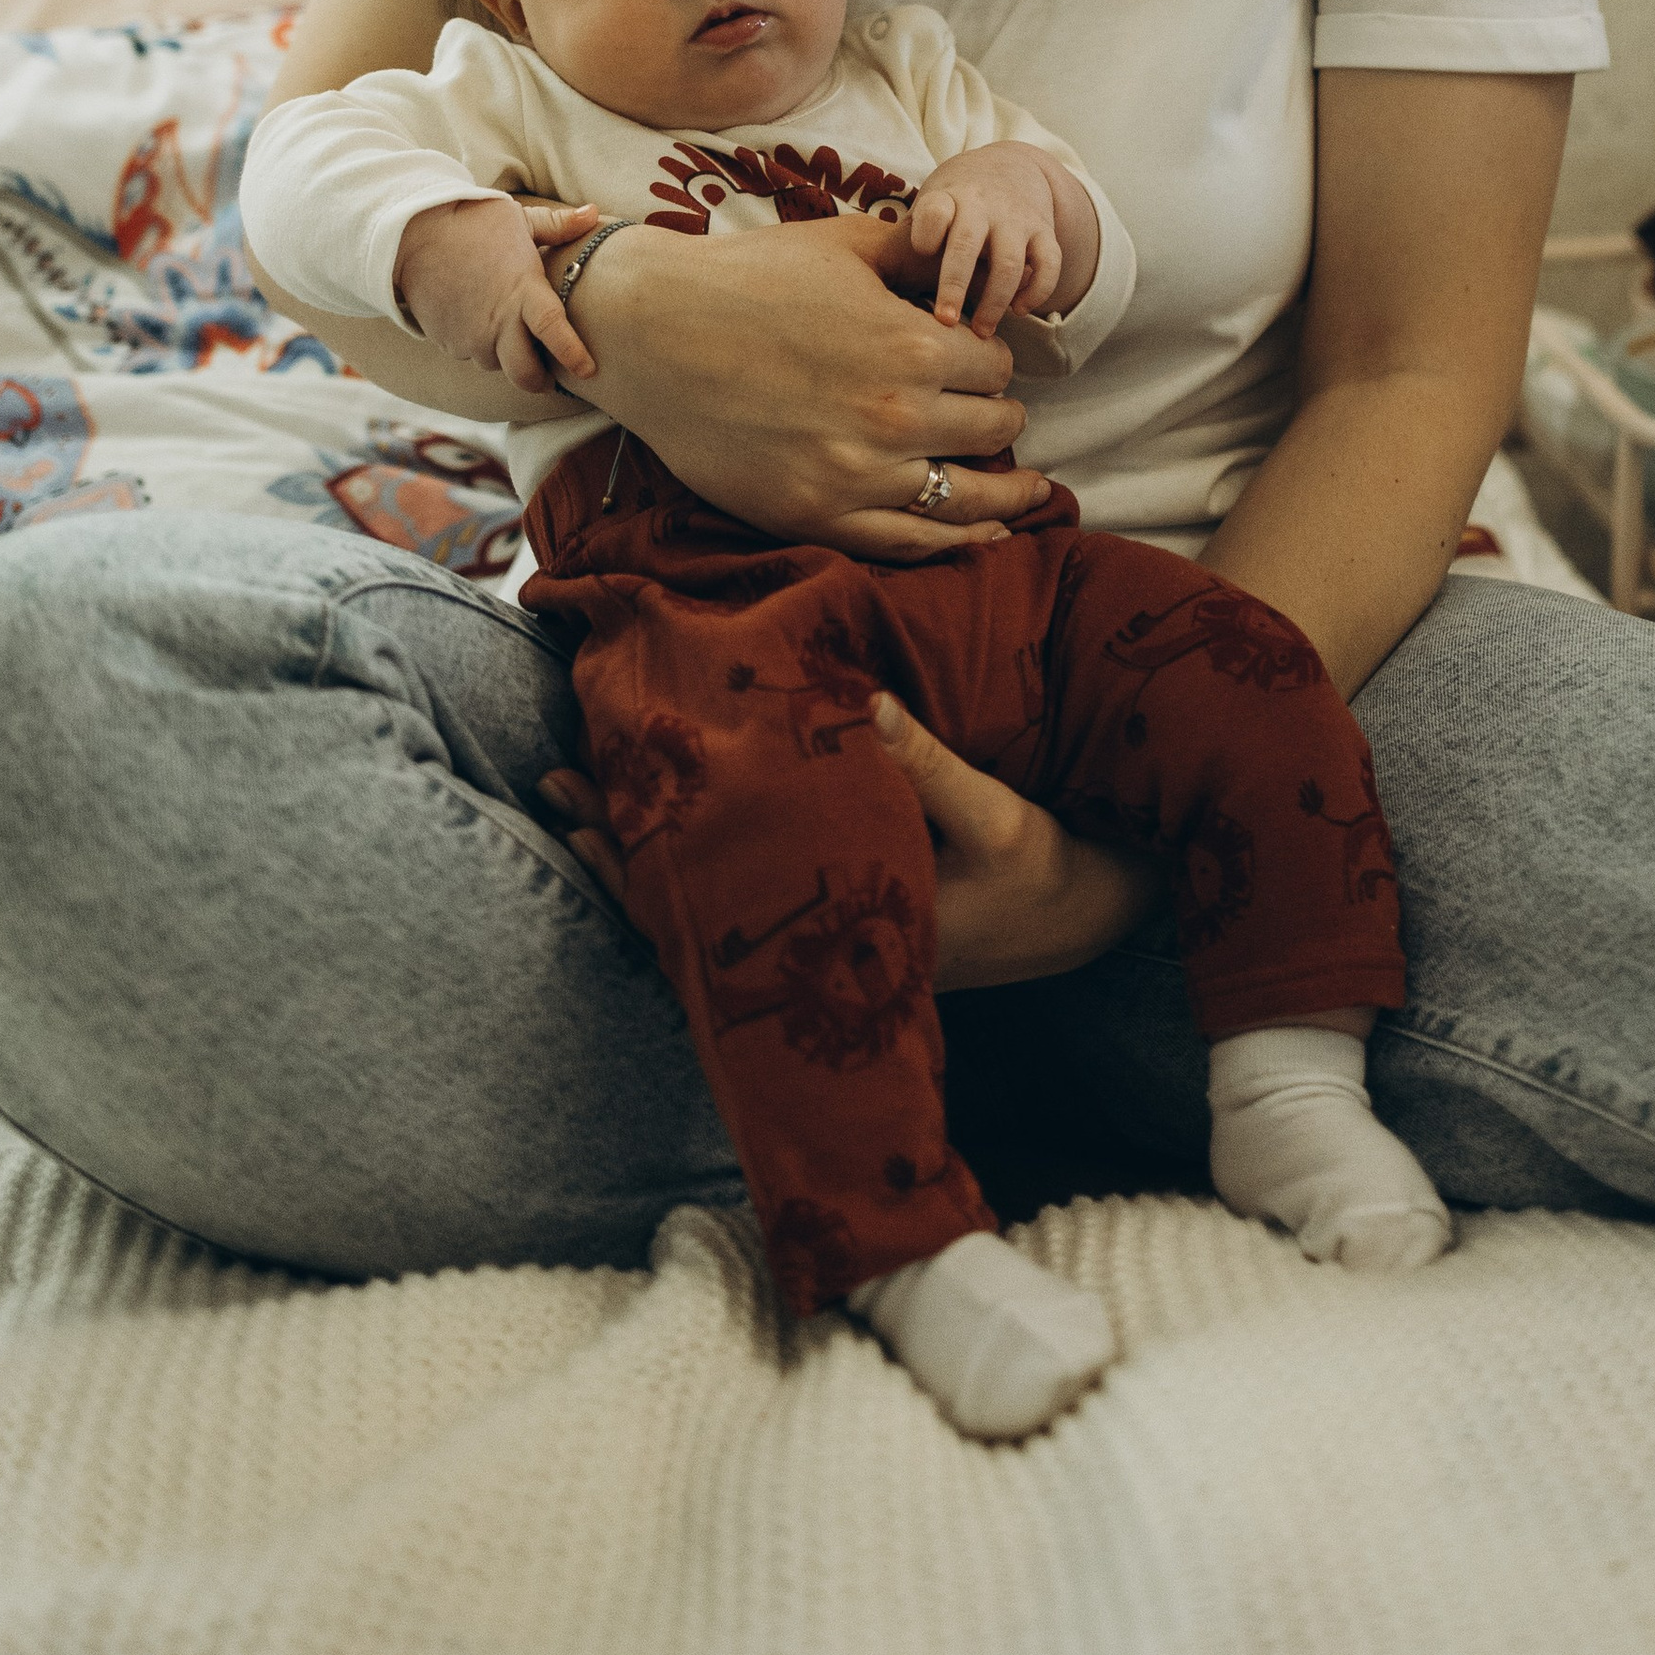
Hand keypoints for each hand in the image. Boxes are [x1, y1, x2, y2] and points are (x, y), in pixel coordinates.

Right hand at [393, 195, 600, 388]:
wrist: (410, 233)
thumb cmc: (471, 222)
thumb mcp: (518, 219)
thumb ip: (558, 225)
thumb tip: (594, 213)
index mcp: (523, 290)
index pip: (554, 332)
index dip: (573, 355)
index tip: (589, 370)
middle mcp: (498, 321)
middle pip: (526, 374)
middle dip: (539, 381)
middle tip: (547, 375)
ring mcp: (470, 336)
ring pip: (497, 364)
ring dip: (505, 356)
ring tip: (506, 332)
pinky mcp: (447, 341)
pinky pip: (470, 354)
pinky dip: (479, 345)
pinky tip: (477, 321)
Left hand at [538, 689, 1163, 985]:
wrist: (1098, 913)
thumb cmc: (1053, 871)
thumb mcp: (1000, 820)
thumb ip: (931, 767)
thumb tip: (863, 703)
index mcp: (852, 936)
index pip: (724, 905)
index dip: (650, 859)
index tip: (594, 804)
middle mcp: (828, 951)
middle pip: (699, 907)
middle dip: (627, 847)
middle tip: (557, 785)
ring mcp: (833, 939)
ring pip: (718, 901)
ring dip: (654, 848)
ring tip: (583, 796)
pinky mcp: (849, 914)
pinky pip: (756, 890)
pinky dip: (705, 852)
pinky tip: (670, 816)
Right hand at [564, 210, 1046, 551]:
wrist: (652, 334)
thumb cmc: (747, 278)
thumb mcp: (843, 244)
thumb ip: (917, 252)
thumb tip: (968, 251)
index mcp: (911, 343)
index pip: (995, 365)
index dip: (992, 359)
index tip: (979, 360)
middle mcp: (896, 415)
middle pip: (993, 428)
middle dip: (999, 417)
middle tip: (992, 413)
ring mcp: (858, 475)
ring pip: (969, 497)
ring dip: (1005, 492)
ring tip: (1029, 491)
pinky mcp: (819, 516)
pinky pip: (911, 543)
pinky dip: (957, 543)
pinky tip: (985, 535)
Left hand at [907, 143, 1062, 337]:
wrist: (1009, 168)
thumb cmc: (956, 200)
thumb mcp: (932, 202)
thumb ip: (914, 237)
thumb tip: (883, 290)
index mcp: (948, 197)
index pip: (935, 211)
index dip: (927, 232)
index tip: (921, 253)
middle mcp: (983, 205)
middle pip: (968, 244)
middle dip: (955, 285)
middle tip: (945, 322)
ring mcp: (1017, 219)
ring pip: (1010, 263)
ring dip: (995, 301)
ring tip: (982, 331)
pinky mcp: (1044, 232)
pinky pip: (1049, 264)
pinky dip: (1037, 291)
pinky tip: (1019, 310)